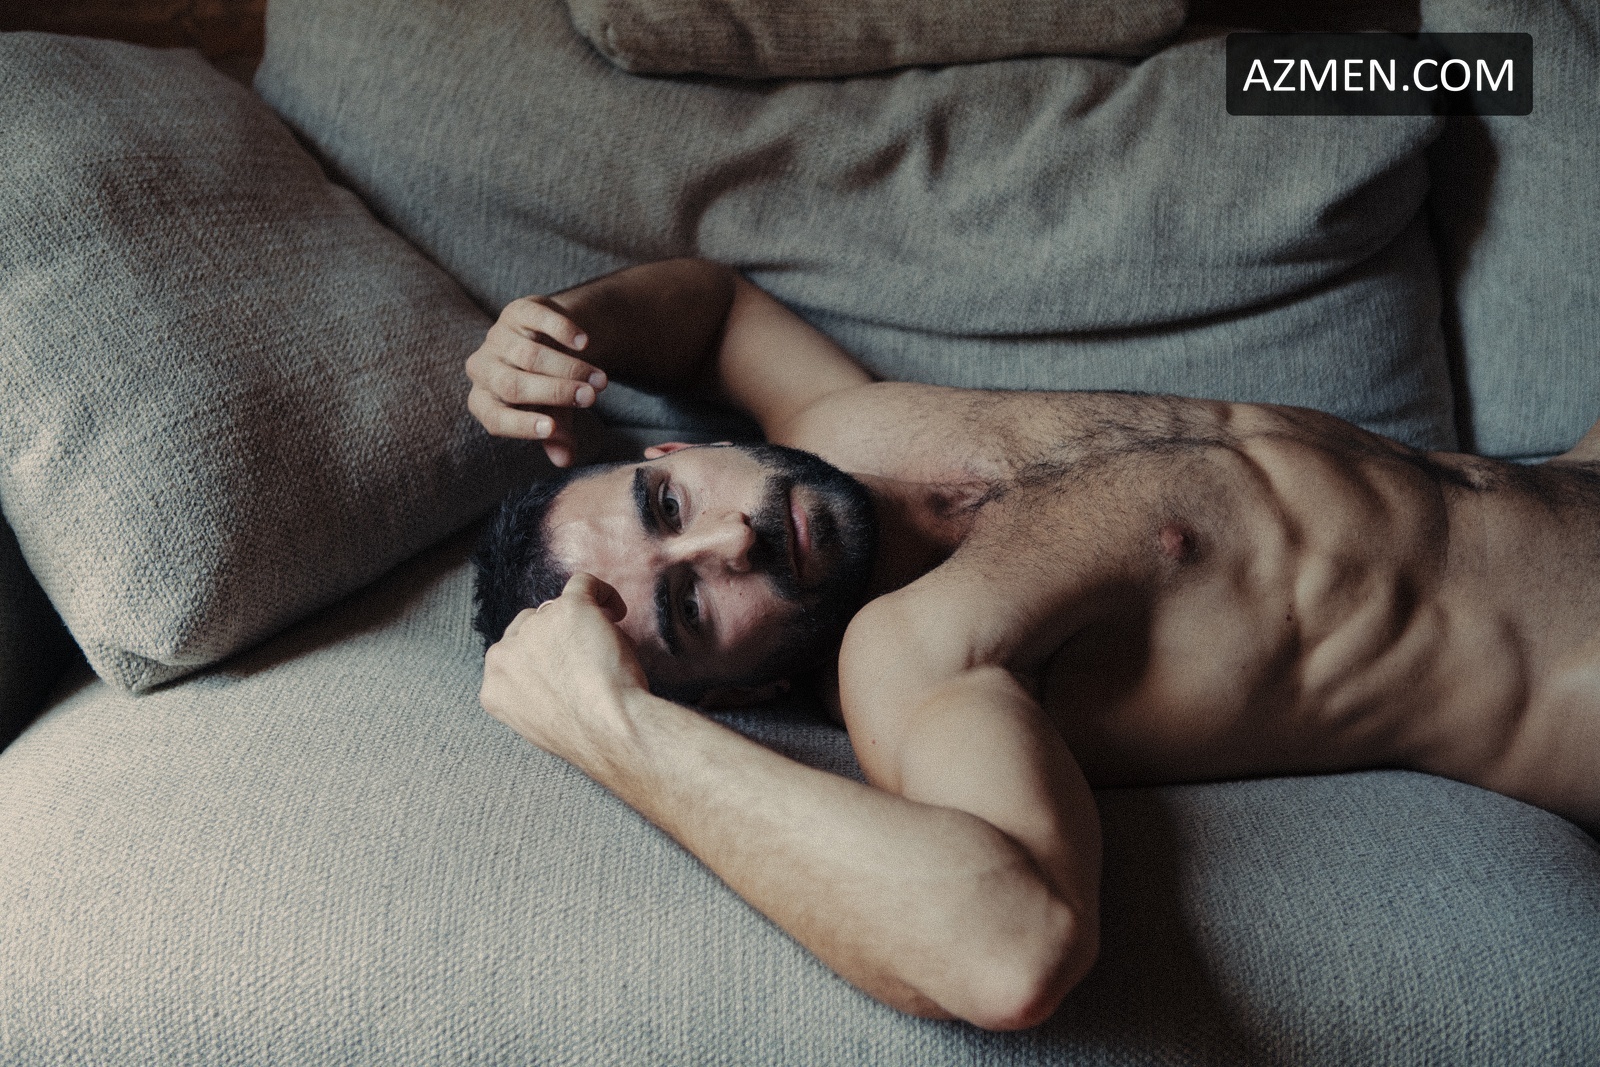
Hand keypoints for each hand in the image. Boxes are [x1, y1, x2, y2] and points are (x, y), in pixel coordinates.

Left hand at [466, 296, 609, 466]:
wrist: (556, 344)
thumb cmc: (549, 389)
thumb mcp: (554, 416)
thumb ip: (557, 439)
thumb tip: (564, 460)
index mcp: (484, 401)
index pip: (495, 418)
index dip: (521, 425)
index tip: (552, 429)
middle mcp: (482, 369)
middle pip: (513, 385)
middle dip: (555, 392)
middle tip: (591, 399)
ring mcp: (497, 337)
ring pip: (529, 356)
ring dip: (570, 368)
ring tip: (600, 380)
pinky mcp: (516, 311)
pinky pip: (536, 318)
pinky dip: (562, 330)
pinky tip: (585, 343)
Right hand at [480, 573, 648, 766]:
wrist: (607, 730)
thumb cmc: (586, 736)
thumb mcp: (539, 723)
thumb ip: (533, 692)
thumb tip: (556, 670)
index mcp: (494, 685)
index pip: (513, 654)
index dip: (543, 657)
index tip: (566, 665)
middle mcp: (505, 652)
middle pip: (531, 626)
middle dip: (558, 637)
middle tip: (588, 654)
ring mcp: (534, 628)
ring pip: (559, 609)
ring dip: (583, 622)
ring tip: (608, 646)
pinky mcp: (568, 609)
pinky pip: (582, 583)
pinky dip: (601, 592)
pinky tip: (615, 611)